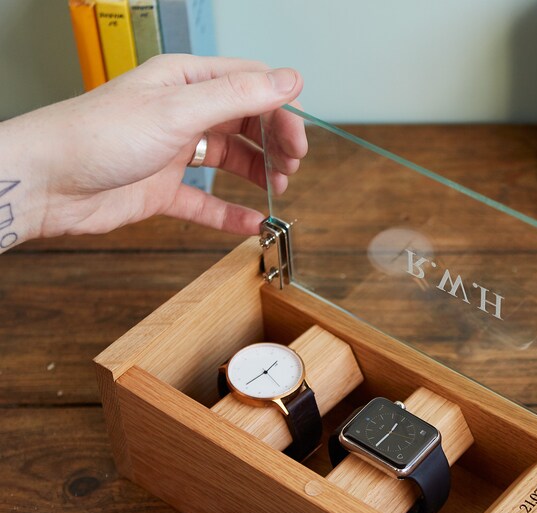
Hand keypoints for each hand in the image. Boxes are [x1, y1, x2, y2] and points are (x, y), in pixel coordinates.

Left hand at [0, 54, 305, 247]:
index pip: (249, 86)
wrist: (50, 182)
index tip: (299, 139)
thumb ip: (237, 96)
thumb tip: (289, 79)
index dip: (280, 109)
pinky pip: (208, 202)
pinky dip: (231, 213)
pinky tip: (253, 222)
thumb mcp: (178, 110)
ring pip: (231, 160)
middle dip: (274, 141)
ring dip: (259, 173)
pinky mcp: (164, 189)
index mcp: (185, 81)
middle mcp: (182, 113)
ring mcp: (174, 152)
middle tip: (293, 165)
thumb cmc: (98, 135)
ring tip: (278, 189)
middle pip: (245, 121)